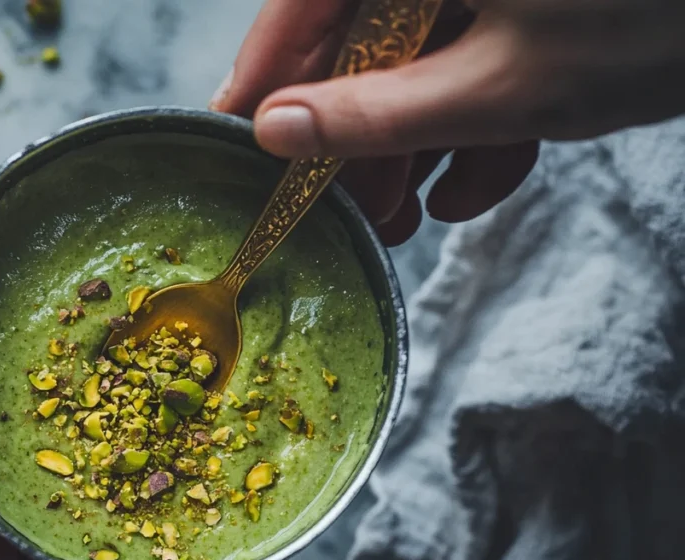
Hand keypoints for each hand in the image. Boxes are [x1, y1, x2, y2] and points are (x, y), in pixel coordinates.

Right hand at [211, 0, 684, 243]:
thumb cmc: (650, 24)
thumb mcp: (501, 88)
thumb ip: (378, 115)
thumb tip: (278, 131)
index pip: (304, 2)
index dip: (266, 75)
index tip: (238, 138)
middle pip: (363, 41)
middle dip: (356, 135)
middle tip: (341, 209)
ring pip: (419, 60)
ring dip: (414, 144)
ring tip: (407, 217)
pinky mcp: (525, 6)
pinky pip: (473, 58)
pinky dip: (472, 123)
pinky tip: (476, 182)